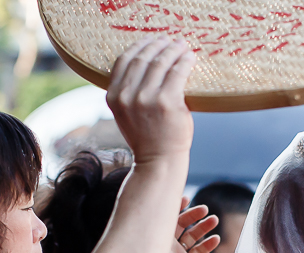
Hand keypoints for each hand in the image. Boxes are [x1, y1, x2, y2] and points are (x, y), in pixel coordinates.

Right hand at [107, 37, 195, 163]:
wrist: (158, 160)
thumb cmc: (146, 137)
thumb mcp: (126, 113)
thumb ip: (127, 92)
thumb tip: (142, 62)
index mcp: (113, 96)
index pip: (124, 60)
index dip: (139, 46)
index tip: (151, 40)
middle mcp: (127, 96)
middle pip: (143, 58)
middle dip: (158, 45)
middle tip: (171, 41)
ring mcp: (147, 99)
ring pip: (161, 62)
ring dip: (174, 49)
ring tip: (183, 46)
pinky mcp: (168, 102)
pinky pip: (177, 72)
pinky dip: (185, 61)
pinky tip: (190, 57)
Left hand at [157, 198, 218, 252]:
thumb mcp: (156, 246)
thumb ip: (160, 227)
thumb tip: (162, 204)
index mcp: (156, 236)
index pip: (166, 216)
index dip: (176, 206)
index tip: (186, 198)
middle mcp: (167, 244)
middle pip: (182, 224)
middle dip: (193, 215)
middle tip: (205, 210)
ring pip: (192, 237)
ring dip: (203, 228)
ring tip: (215, 220)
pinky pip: (199, 252)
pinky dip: (208, 245)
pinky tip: (216, 239)